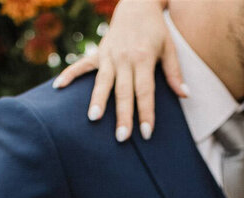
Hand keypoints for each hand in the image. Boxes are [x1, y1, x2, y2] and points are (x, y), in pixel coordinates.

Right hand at [52, 0, 185, 142]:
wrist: (137, 5)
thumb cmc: (156, 30)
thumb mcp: (169, 48)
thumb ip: (174, 73)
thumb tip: (185, 95)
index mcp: (143, 58)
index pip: (145, 91)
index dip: (146, 113)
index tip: (146, 133)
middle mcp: (124, 58)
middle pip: (123, 92)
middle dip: (123, 115)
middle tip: (122, 137)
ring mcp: (108, 55)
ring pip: (102, 82)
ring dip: (97, 100)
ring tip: (93, 118)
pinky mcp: (98, 52)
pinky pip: (81, 65)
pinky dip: (69, 75)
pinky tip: (58, 87)